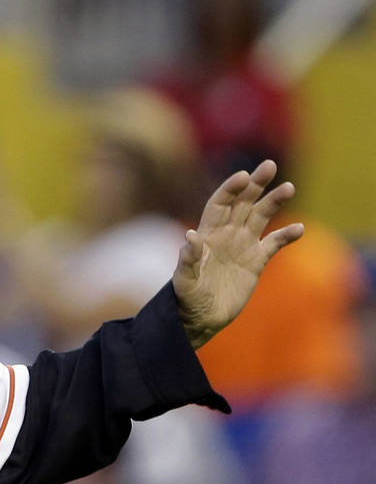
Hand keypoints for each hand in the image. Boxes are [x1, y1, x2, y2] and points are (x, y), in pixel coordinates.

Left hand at [172, 160, 303, 347]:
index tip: (243, 177)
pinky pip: (274, 243)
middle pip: (242, 203)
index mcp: (207, 234)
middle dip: (255, 184)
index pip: (219, 204)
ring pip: (260, 217)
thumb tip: (191, 236)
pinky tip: (299, 228)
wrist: (200, 318)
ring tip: (288, 187)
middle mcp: (226, 235)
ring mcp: (242, 246)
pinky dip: (286, 235)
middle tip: (269, 165)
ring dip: (274, 202)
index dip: (230, 190)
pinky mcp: (256, 262)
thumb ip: (188, 258)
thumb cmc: (186, 298)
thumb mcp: (184, 280)